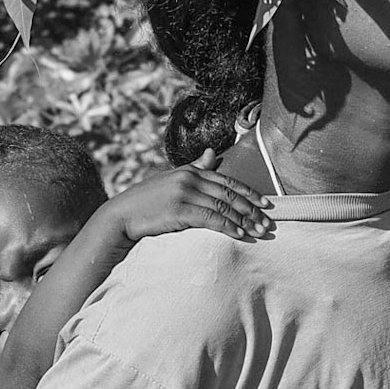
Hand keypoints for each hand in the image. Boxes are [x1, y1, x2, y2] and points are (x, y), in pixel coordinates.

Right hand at [109, 150, 273, 243]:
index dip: (249, 192)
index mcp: (190, 171)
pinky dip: (228, 227)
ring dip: (244, 221)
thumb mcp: (172, 179)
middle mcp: (189, 179)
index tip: (266, 204)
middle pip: (229, 194)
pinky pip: (211, 218)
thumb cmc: (147, 200)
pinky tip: (239, 235)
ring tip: (258, 232)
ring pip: (223, 207)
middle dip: (251, 209)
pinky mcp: (179, 210)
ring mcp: (184, 193)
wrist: (122, 215)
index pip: (227, 181)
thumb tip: (213, 153)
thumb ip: (195, 167)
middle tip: (267, 222)